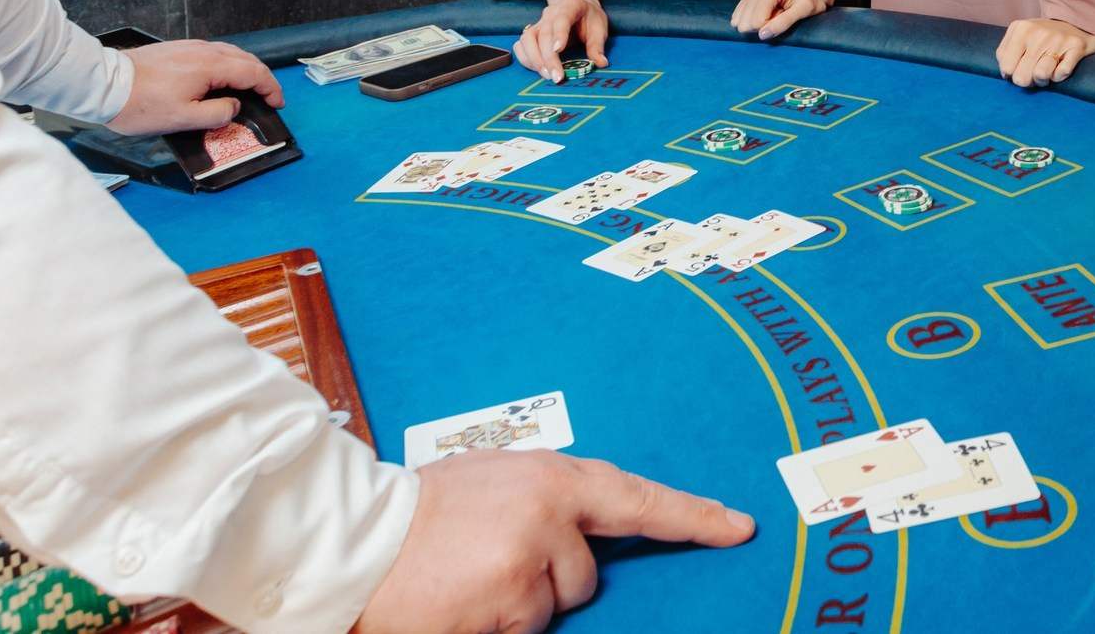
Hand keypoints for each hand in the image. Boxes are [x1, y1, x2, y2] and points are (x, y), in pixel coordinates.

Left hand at [106, 40, 279, 135]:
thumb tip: (233, 107)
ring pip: (229, 54)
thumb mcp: (182, 119)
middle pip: (245, 59)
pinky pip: (213, 53)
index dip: (271, 88)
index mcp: (210, 66)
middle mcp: (203, 50)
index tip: (277, 102)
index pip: (253, 73)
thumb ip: (216, 114)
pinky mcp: (177, 49)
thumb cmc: (140, 103)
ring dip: (244, 70)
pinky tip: (219, 79)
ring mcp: (189, 47)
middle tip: (267, 97)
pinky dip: (226, 65)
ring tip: (247, 89)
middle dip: (261, 78)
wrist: (105, 84)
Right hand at [355, 449, 751, 633]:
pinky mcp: (504, 608)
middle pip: (585, 577)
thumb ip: (547, 500)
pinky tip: (458, 605)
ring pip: (550, 611)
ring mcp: (527, 565)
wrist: (357, 540)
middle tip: (487, 560)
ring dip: (514, 606)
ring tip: (465, 580)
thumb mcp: (496, 481)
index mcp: (550, 477)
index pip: (637, 500)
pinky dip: (491, 629)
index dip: (691, 517)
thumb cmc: (422, 512)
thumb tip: (582, 531)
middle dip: (545, 579)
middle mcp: (548, 517)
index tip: (737, 528)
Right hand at [516, 0, 606, 82]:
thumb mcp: (599, 27)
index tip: (558, 50)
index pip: (562, 18)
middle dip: (549, 58)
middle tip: (557, 77)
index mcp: (570, 5)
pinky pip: (521, 45)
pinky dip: (526, 58)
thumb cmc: (589, 18)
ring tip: (546, 75)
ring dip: (534, 59)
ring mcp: (539, 22)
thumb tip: (601, 63)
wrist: (578, 7)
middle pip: (544, 34)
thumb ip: (597, 45)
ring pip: (527, 38)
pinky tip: (537, 70)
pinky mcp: (532, 32)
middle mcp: (550, 12)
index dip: (559, 33)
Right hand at [732, 0, 826, 40]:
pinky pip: (737, 18)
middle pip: (746, 23)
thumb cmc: (808, 1)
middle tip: (778, 17)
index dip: (770, 27)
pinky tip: (765, 14)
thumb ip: (784, 22)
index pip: (757, 21)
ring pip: (739, 22)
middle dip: (762, 26)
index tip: (783, 18)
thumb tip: (762, 35)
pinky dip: (752, 21)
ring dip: (757, 24)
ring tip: (773, 15)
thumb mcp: (804, 10)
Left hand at [996, 18, 1094, 87]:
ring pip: (1041, 75)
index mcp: (1021, 28)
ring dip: (1044, 80)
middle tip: (1034, 71)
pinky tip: (1060, 67)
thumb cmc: (1042, 36)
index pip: (1006, 67)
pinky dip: (1060, 76)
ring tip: (1047, 71)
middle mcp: (1038, 33)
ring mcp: (1058, 39)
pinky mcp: (1076, 47)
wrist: (1076, 23)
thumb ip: (1005, 53)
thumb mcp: (1020, 35)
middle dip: (1028, 81)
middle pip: (1021, 77)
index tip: (1021, 67)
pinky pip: (1061, 74)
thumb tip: (1005, 76)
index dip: (1013, 74)